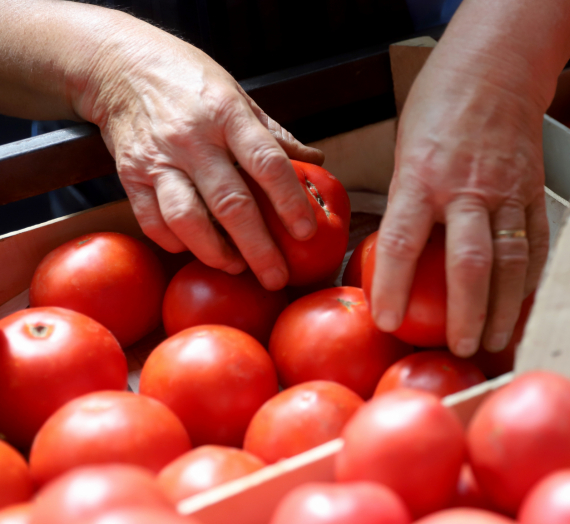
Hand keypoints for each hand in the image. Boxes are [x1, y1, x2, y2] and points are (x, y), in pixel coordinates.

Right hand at [75, 22, 322, 289]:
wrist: (119, 64)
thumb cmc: (190, 81)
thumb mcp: (239, 95)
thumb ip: (274, 135)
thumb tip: (316, 162)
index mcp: (227, 115)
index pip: (267, 163)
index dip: (289, 201)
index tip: (306, 232)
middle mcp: (193, 139)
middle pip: (231, 203)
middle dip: (258, 247)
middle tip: (277, 277)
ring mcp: (158, 159)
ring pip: (187, 219)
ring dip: (215, 252)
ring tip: (237, 268)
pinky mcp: (129, 175)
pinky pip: (153, 221)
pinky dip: (176, 243)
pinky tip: (197, 250)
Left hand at [370, 57, 549, 357]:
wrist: (496, 69)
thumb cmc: (440, 105)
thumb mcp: (405, 150)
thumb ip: (408, 202)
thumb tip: (400, 255)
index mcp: (421, 177)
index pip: (402, 243)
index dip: (392, 288)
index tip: (387, 322)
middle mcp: (466, 188)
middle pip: (469, 264)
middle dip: (466, 314)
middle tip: (461, 348)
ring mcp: (507, 191)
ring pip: (511, 260)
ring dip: (505, 308)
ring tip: (497, 339)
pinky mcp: (534, 190)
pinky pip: (537, 241)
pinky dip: (532, 278)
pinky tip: (524, 302)